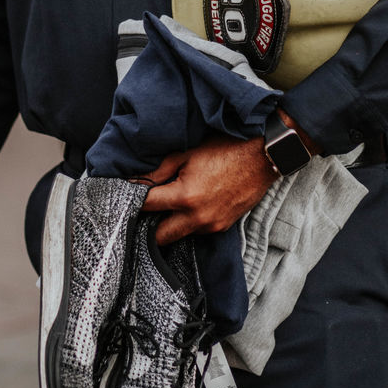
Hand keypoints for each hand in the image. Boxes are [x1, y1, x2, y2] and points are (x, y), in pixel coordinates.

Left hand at [139, 134, 276, 244]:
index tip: (125, 197)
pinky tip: (190, 206)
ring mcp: (211, 226)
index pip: (147, 207)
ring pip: (179, 235)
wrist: (262, 157)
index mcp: (185, 196)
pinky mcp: (222, 227)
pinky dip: (189, 222)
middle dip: (148, 225)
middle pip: (160, 237)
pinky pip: (197, 231)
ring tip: (167, 206)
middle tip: (144, 211)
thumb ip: (159, 170)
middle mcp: (197, 217)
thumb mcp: (188, 153)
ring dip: (170, 224)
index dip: (133, 200)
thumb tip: (136, 180)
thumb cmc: (226, 149)